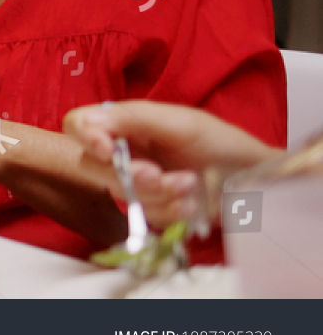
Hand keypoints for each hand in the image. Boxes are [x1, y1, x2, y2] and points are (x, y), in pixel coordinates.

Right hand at [63, 102, 280, 227]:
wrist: (255, 180)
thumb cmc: (221, 143)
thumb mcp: (181, 122)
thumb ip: (134, 118)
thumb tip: (89, 121)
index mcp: (126, 123)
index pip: (79, 124)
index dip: (85, 137)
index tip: (108, 151)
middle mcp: (124, 151)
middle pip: (93, 165)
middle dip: (129, 175)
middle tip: (159, 176)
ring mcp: (135, 182)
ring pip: (120, 194)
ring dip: (157, 194)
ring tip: (190, 186)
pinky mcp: (151, 208)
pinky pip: (142, 216)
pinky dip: (168, 212)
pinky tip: (190, 205)